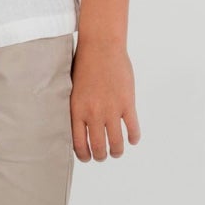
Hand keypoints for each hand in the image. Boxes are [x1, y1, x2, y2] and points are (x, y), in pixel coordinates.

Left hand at [70, 38, 140, 161]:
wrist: (101, 47)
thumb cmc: (84, 64)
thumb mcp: (71, 88)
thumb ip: (75, 107)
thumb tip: (77, 125)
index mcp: (77, 110)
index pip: (78, 143)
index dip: (83, 155)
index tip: (86, 157)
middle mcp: (93, 114)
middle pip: (97, 147)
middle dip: (100, 156)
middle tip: (102, 156)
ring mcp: (111, 110)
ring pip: (116, 142)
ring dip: (116, 151)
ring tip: (116, 152)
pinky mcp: (127, 103)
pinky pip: (132, 128)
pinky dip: (133, 138)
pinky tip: (132, 139)